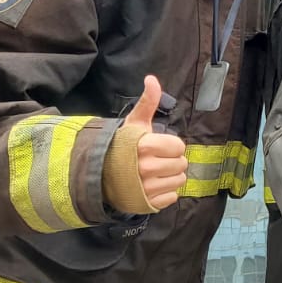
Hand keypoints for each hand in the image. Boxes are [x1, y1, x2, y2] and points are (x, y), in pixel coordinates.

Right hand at [126, 75, 187, 209]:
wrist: (99, 175)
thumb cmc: (121, 147)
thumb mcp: (134, 124)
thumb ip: (148, 102)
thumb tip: (151, 79)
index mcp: (146, 146)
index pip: (179, 147)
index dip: (171, 146)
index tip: (157, 147)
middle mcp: (147, 168)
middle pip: (182, 164)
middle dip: (172, 160)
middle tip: (156, 160)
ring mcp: (147, 188)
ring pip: (180, 180)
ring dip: (170, 176)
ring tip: (154, 173)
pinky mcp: (148, 204)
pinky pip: (172, 197)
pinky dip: (165, 192)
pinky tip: (152, 186)